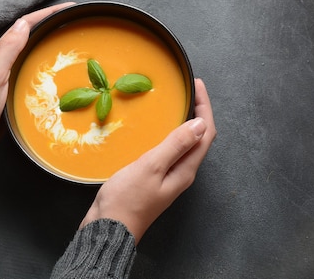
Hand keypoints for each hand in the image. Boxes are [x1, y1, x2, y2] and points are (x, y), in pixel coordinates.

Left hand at [0, 2, 74, 171]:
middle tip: (76, 25)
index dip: (47, 14)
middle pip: (32, 38)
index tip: (69, 8)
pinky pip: (37, 79)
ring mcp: (11, 81)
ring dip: (53, 49)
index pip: (25, 25)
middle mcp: (5, 64)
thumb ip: (7, 51)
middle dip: (53, 27)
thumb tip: (24, 24)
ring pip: (35, 58)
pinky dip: (50, 73)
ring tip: (74, 47)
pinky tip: (62, 80)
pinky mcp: (16, 97)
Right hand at [79, 78, 216, 243]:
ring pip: (185, 145)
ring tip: (177, 103)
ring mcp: (168, 178)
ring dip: (185, 123)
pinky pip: (170, 151)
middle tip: (189, 90)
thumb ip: (175, 145)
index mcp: (185, 170)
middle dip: (198, 112)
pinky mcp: (154, 179)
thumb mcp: (151, 167)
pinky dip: (170, 134)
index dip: (205, 107)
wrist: (108, 229)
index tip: (198, 85)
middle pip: (198, 139)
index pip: (205, 134)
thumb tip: (200, 124)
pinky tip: (157, 129)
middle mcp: (181, 173)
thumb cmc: (127, 199)